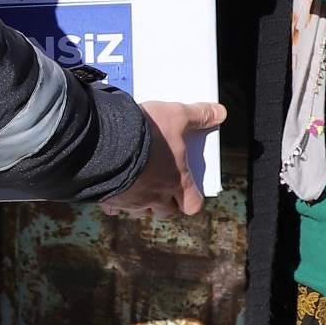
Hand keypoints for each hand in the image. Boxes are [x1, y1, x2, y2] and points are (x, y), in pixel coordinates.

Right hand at [101, 99, 226, 218]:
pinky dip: (116, 200)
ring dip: (142, 201)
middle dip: (166, 202)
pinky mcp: (110, 200)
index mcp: (177, 182)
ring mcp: (132, 201)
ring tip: (138, 184)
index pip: (192, 205)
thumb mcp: (176, 116)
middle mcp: (156, 197)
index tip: (188, 189)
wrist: (104, 140)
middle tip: (162, 185)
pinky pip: (114, 207)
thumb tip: (220, 112)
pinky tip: (114, 185)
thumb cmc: (146, 132)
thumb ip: (199, 115)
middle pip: (166, 212)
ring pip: (140, 212)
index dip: (192, 199)